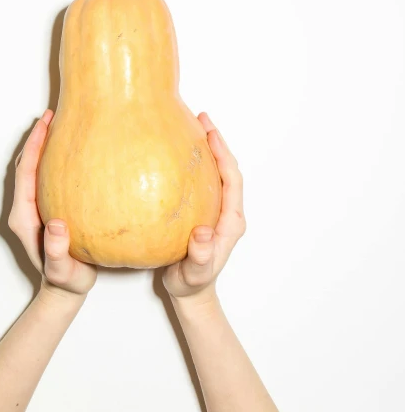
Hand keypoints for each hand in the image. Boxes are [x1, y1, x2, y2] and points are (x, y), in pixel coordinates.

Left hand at [8, 109, 96, 299]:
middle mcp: (25, 208)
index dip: (34, 146)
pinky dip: (54, 158)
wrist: (65, 289)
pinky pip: (47, 176)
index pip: (26, 172)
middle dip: (37, 138)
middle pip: (27, 164)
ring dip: (44, 145)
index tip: (45, 123)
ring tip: (60, 123)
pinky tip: (72, 148)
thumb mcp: (63, 271)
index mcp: (24, 217)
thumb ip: (57, 251)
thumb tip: (56, 225)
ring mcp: (35, 207)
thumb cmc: (66, 280)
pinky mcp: (47, 207)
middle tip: (53, 114)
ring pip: (35, 168)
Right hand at [162, 112, 244, 300]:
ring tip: (191, 126)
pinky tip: (178, 152)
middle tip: (200, 117)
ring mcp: (216, 210)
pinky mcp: (203, 211)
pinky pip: (202, 180)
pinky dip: (195, 162)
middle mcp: (227, 211)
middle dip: (216, 142)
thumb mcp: (194, 274)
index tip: (209, 132)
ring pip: (215, 172)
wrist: (190, 294)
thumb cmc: (192, 283)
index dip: (223, 153)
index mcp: (231, 221)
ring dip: (207, 149)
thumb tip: (202, 233)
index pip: (232, 179)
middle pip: (226, 168)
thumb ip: (200, 257)